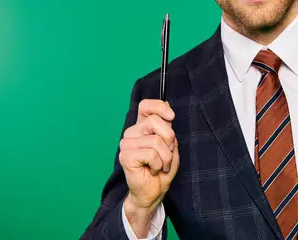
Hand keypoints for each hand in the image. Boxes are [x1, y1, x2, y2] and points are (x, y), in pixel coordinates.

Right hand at [119, 99, 178, 234]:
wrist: (153, 192)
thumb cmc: (162, 169)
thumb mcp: (171, 146)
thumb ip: (168, 128)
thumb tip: (168, 108)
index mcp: (142, 127)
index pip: (146, 106)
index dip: (159, 106)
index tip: (171, 117)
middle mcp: (132, 132)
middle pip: (154, 121)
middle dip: (169, 139)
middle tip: (167, 154)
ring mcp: (126, 143)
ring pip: (155, 140)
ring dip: (166, 157)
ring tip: (161, 165)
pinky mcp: (125, 156)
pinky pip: (151, 153)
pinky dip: (158, 164)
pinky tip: (153, 169)